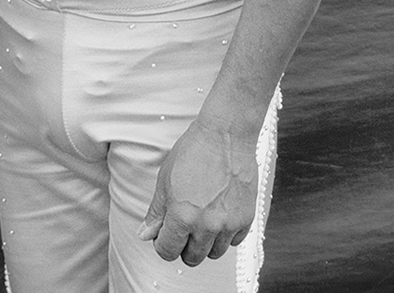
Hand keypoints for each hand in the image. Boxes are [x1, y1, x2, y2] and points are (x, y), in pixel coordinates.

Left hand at [138, 118, 257, 264]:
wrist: (226, 135)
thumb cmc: (193, 152)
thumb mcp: (165, 180)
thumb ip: (156, 212)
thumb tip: (146, 235)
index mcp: (182, 216)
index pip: (168, 251)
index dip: (162, 244)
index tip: (164, 234)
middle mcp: (207, 225)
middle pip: (192, 258)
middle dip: (183, 247)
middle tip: (182, 229)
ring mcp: (229, 224)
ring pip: (215, 253)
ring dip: (206, 243)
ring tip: (202, 221)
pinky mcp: (247, 218)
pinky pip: (235, 241)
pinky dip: (226, 235)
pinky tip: (219, 216)